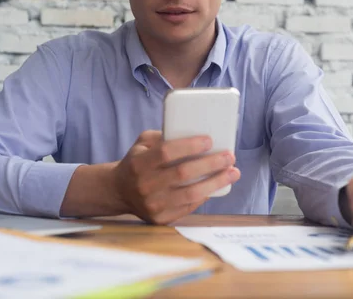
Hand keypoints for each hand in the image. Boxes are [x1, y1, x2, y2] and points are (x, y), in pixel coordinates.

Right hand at [111, 130, 239, 224]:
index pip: (166, 152)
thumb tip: (195, 133)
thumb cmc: (137, 162)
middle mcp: (144, 185)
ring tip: (233, 172)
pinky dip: (205, 195)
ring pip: (191, 194)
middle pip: (183, 173)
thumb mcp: (142, 143)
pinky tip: (217, 185)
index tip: (209, 140)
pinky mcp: (161, 219)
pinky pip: (189, 206)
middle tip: (229, 156)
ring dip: (216, 182)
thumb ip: (163, 136)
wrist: (119, 191)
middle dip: (211, 164)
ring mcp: (153, 205)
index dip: (189, 146)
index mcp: (138, 163)